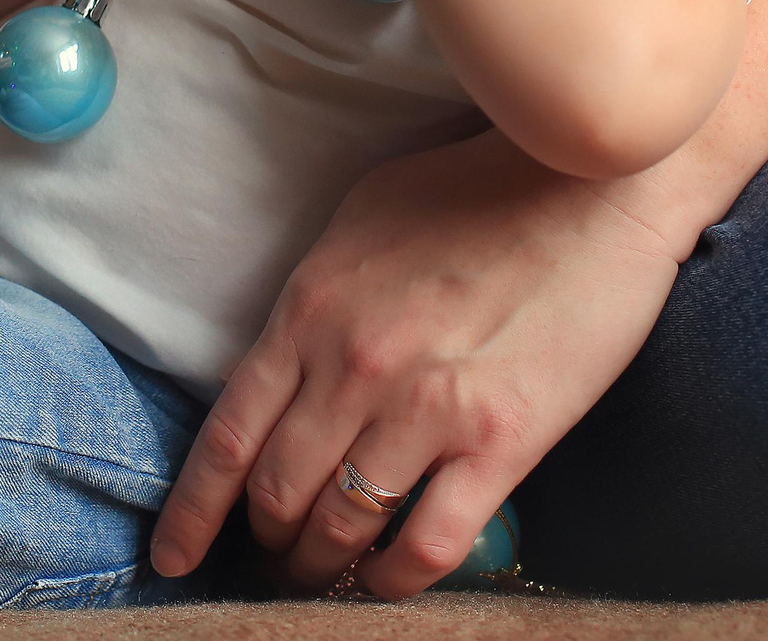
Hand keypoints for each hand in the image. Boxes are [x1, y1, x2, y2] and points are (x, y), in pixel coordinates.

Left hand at [148, 129, 693, 598]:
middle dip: (266, 542)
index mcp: (310, 308)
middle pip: (277, 494)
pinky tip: (390, 580)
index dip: (192, 512)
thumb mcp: (365, 217)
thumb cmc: (481, 189)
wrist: (596, 185)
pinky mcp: (500, 442)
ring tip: (326, 577)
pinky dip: (396, 581)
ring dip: (322, 567)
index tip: (171, 557)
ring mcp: (425, 407)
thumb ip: (314, 298)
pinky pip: (427, 546)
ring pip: (341, 527)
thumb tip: (283, 364)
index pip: (228, 436)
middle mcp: (353, 364)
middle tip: (273, 560)